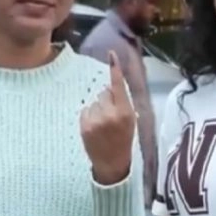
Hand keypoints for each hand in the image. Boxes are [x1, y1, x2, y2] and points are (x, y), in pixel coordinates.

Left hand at [80, 51, 136, 184]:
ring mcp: (95, 119)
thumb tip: (111, 87)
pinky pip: (86, 110)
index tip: (111, 53)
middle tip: (112, 115)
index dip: (115, 69)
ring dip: (98, 109)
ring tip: (103, 124)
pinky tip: (95, 128)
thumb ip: (123, 103)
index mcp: (125, 111)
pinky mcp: (84, 125)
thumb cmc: (124, 139)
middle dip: (107, 99)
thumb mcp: (131, 121)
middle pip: (104, 92)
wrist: (111, 162)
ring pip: (94, 101)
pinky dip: (89, 116)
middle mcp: (110, 113)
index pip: (118, 85)